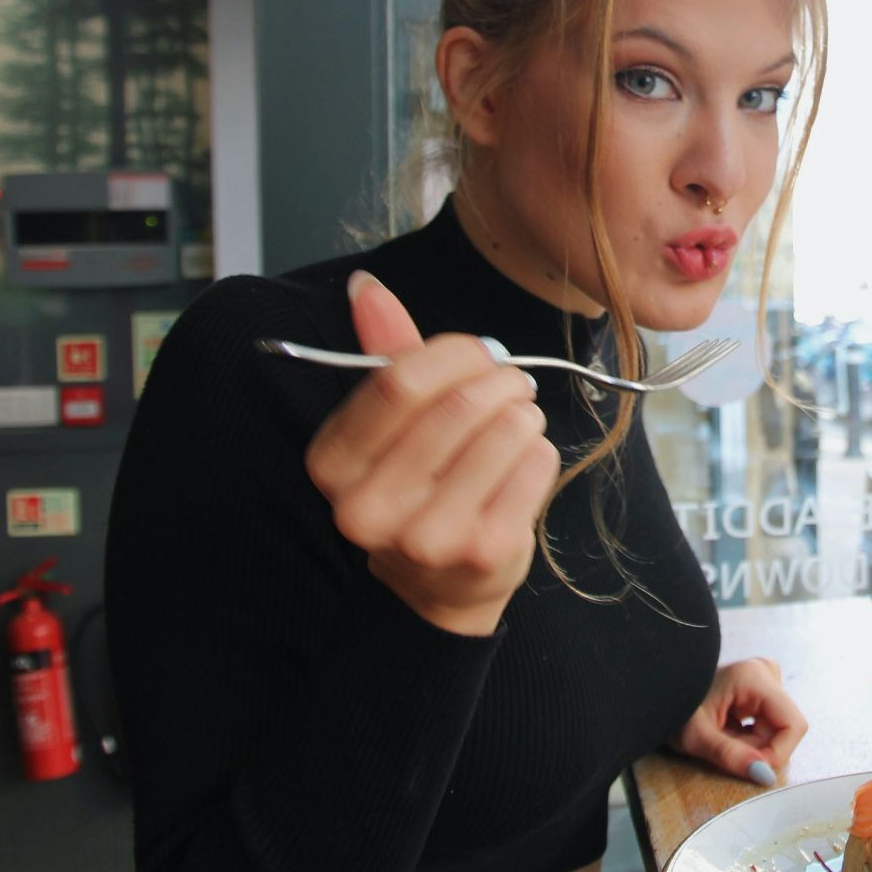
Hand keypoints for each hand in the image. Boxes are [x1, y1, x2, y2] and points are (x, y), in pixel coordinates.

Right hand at [305, 270, 560, 635]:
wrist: (436, 586)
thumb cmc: (415, 486)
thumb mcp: (387, 425)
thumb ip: (383, 353)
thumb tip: (365, 285)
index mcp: (332, 465)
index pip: (399, 383)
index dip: (454, 354)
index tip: (480, 353)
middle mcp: (369, 508)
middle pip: (458, 406)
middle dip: (500, 380)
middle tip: (513, 382)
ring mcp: (427, 537)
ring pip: (505, 431)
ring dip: (523, 413)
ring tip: (517, 422)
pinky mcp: (483, 552)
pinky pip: (536, 465)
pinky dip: (539, 451)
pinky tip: (521, 465)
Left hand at [671, 658, 808, 786]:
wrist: (656, 691)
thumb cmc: (671, 708)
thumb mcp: (695, 737)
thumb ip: (730, 756)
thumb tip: (765, 776)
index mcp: (755, 677)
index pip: (793, 725)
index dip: (778, 754)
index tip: (751, 768)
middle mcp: (765, 672)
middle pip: (783, 729)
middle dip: (758, 749)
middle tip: (723, 748)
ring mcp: (764, 679)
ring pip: (776, 729)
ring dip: (752, 745)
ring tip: (721, 739)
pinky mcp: (760, 689)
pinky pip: (768, 724)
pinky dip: (749, 738)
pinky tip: (726, 731)